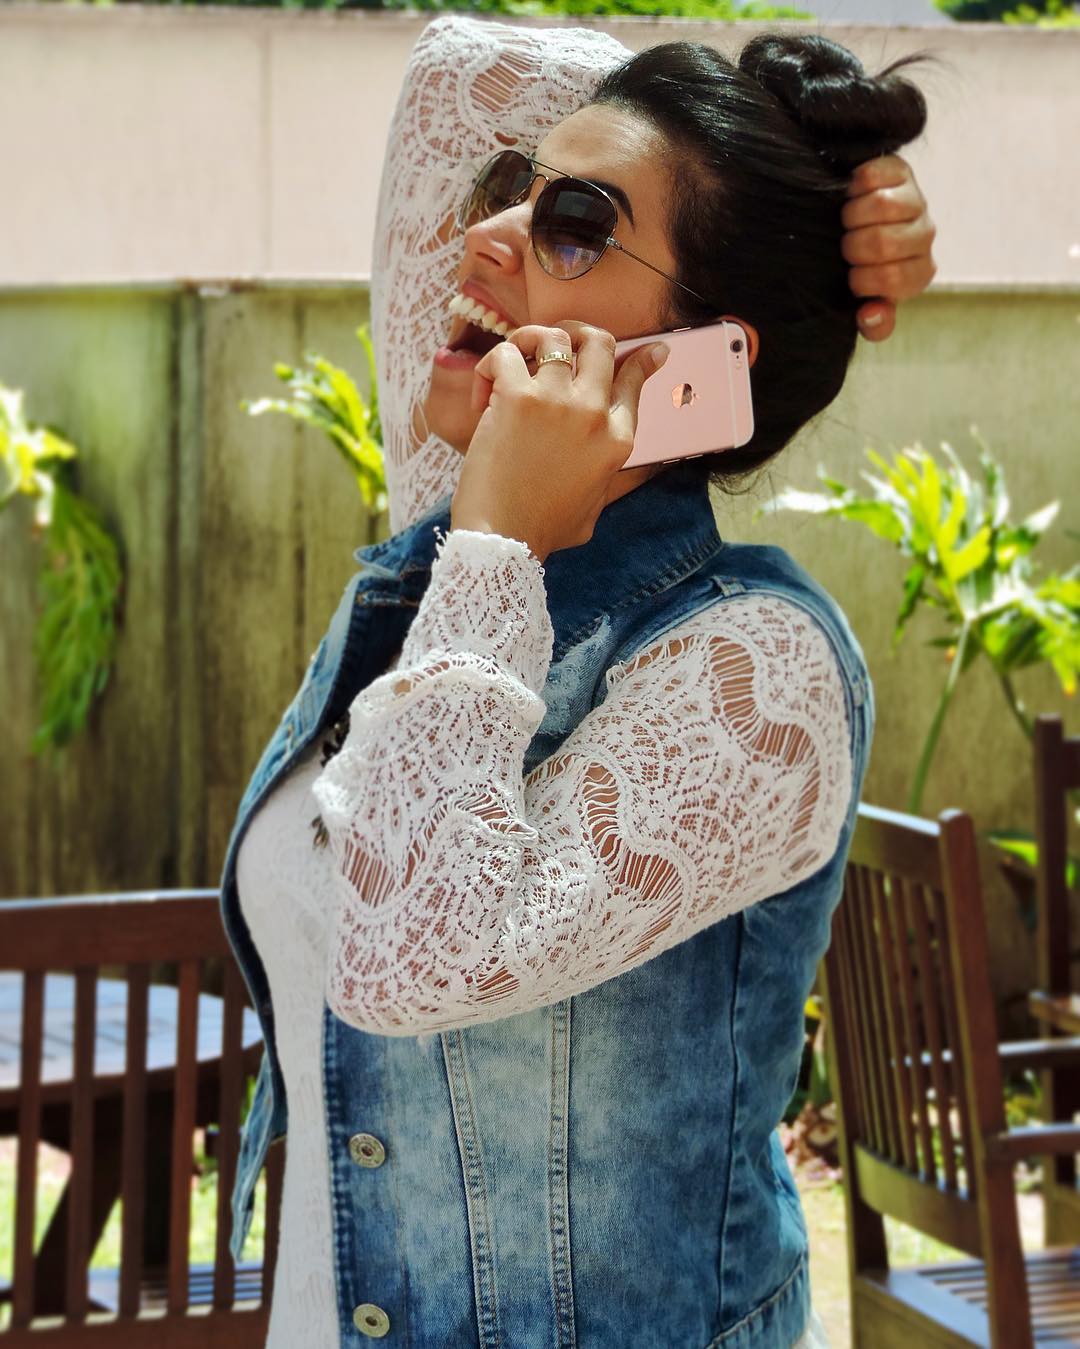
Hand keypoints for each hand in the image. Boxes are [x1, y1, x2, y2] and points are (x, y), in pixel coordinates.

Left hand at [450, 321, 667, 563]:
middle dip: (577, 333)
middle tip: (554, 342)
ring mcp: (557, 401)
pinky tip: (483, 393)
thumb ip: (611, 476)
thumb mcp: (596, 505)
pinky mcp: (517, 397)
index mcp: (618, 439)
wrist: (504, 540)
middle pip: (600, 343)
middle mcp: (594, 413)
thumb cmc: (543, 530)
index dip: (642, 358)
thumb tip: (623, 466)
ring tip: (514, 359)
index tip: (649, 348)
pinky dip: (491, 365)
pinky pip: (507, 353)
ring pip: (553, 336)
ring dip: (529, 340)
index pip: (634, 380)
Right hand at [843, 154, 936, 341]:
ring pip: (879, 206)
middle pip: (882, 242)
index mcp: (919, 273)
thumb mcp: (866, 302)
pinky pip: (871, 176)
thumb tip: (870, 314)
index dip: (861, 279)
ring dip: (851, 217)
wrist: (856, 227)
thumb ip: (873, 322)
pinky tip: (851, 197)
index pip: (891, 279)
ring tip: (849, 223)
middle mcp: (924, 236)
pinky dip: (853, 187)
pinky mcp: (899, 171)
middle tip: (847, 246)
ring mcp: (915, 200)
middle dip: (852, 247)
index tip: (853, 274)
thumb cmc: (861, 271)